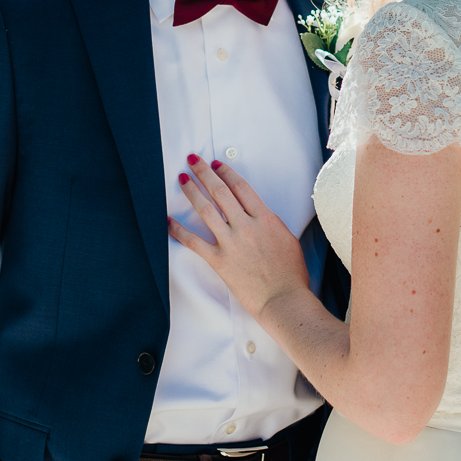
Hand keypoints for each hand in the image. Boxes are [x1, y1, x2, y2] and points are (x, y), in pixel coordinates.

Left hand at [167, 156, 309, 319]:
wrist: (283, 300)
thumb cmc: (291, 273)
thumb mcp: (287, 238)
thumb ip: (270, 222)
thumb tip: (258, 214)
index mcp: (264, 218)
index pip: (240, 187)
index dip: (226, 172)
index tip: (216, 165)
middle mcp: (245, 226)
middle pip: (220, 192)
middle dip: (204, 173)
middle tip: (193, 160)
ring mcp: (230, 243)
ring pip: (206, 210)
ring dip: (192, 192)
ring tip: (182, 179)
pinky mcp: (219, 261)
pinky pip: (194, 242)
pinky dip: (179, 231)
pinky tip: (168, 221)